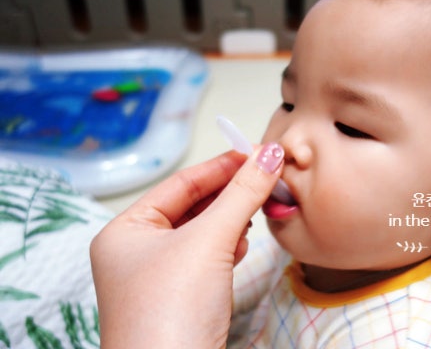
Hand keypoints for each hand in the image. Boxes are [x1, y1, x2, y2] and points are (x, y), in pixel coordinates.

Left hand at [90, 144, 283, 347]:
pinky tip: (244, 243)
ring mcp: (158, 279)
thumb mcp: (209, 241)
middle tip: (265, 175)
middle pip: (192, 207)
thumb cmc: (169, 315)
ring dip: (232, 219)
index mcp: (125, 232)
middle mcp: (137, 253)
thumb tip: (268, 156)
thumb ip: (241, 194)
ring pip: (203, 233)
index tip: (255, 152)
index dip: (220, 166)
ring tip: (258, 205)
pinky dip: (229, 247)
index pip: (180, 184)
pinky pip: (208, 259)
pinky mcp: (181, 300)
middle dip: (230, 193)